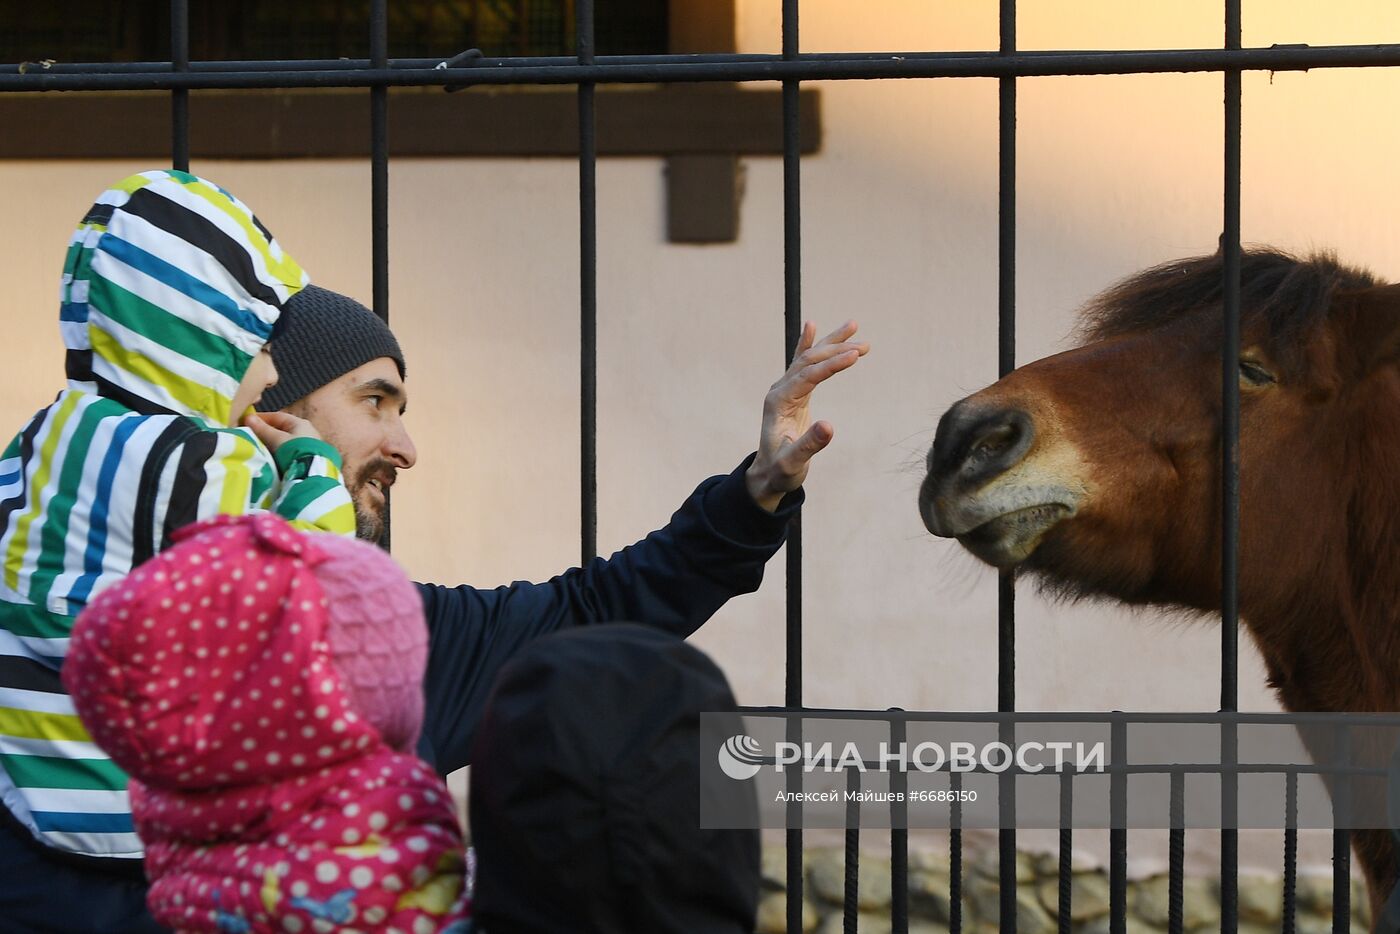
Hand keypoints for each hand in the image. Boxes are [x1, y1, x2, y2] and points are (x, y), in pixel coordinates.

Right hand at [242, 410, 321, 453]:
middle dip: (264, 432)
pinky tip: (268, 457)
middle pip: (280, 429)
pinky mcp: (304, 457)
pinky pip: (287, 451)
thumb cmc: (295, 452)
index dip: (260, 418)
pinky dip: (277, 452)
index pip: (277, 417)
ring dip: (270, 443)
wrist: (312, 473)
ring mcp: (306, 445)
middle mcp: (305, 432)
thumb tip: (248, 417)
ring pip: (283, 441)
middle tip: (248, 435)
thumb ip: (263, 429)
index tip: (246, 422)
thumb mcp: (277, 439)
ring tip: (255, 447)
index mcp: (300, 423)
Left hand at [745, 320, 868, 511]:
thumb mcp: (793, 463)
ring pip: (808, 358)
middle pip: (809, 361)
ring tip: (853, 325)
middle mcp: (780, 390)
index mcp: (779, 402)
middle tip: (864, 345)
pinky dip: (812, 345)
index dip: (831, 365)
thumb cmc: (780, 470)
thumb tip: (829, 426)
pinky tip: (814, 326)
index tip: (854, 355)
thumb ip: (809, 445)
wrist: (768, 474)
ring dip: (831, 342)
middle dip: (836, 349)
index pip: (808, 376)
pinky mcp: (793, 393)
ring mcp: (786, 389)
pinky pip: (803, 364)